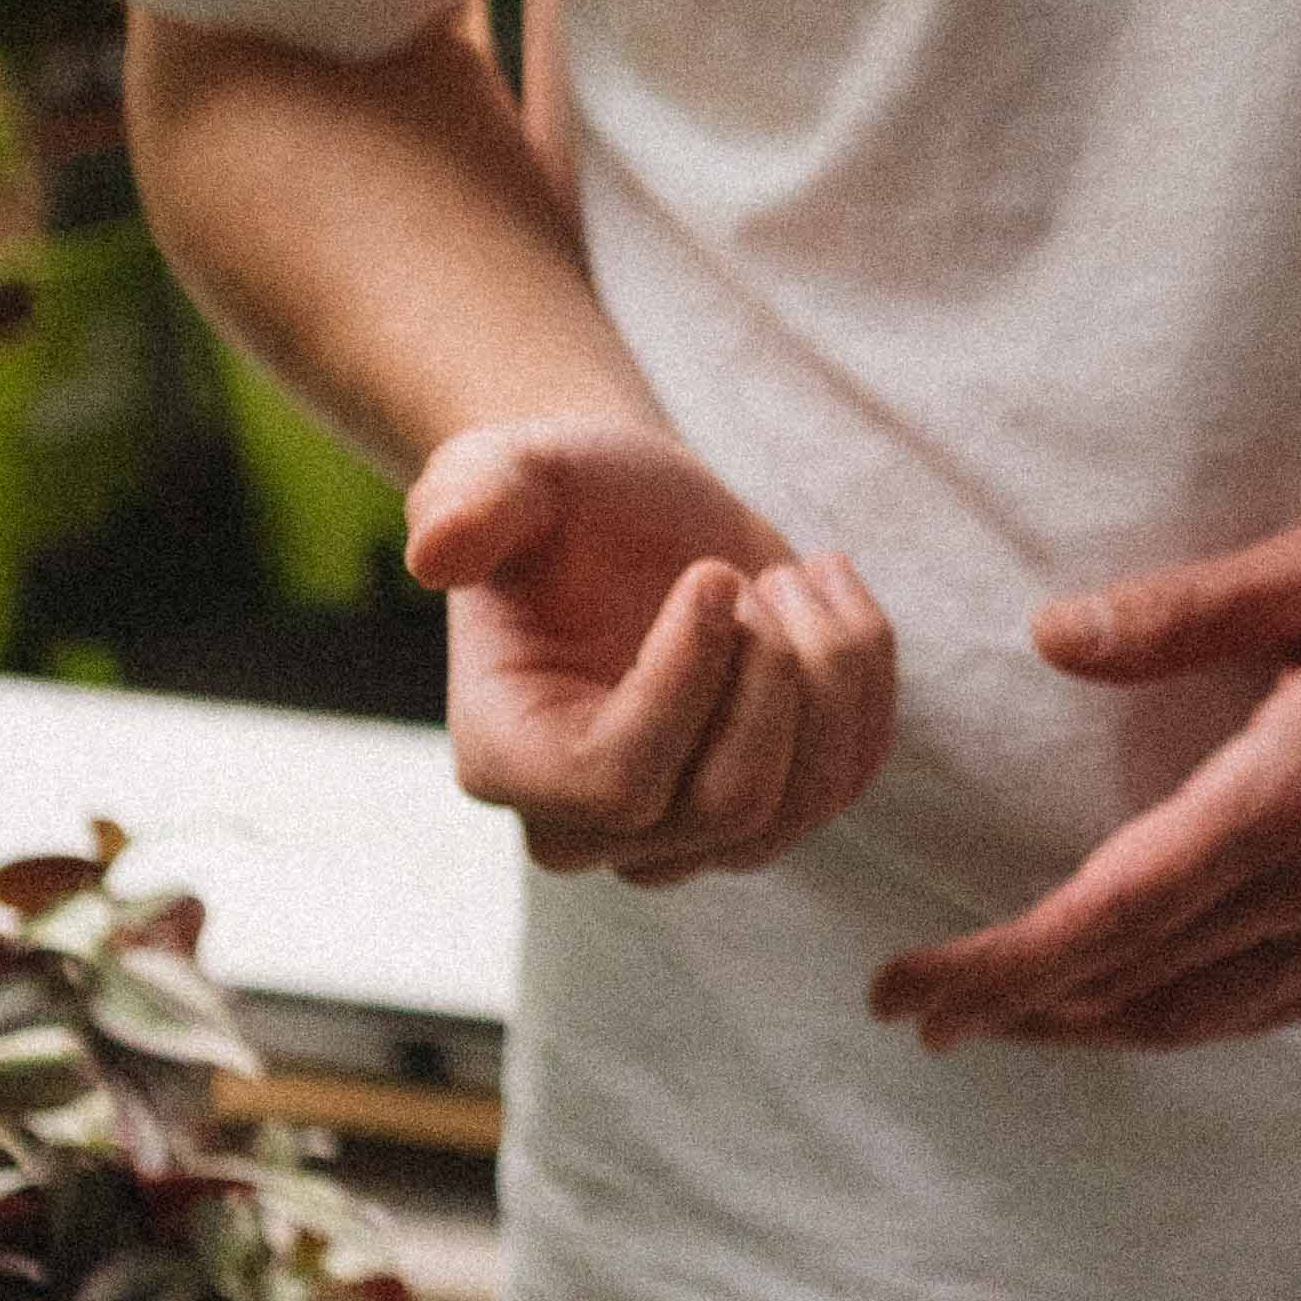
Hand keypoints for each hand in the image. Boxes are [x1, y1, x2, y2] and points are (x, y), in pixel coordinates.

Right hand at [405, 414, 894, 883]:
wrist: (622, 512)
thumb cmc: (556, 495)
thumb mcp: (504, 471)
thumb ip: (469, 502)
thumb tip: (435, 553)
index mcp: (509, 757)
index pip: (620, 781)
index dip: (687, 680)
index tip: (713, 574)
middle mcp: (591, 823)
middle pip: (729, 806)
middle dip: (771, 672)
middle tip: (746, 572)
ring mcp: (686, 830)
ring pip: (804, 802)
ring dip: (827, 668)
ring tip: (789, 573)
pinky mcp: (770, 803)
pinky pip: (850, 771)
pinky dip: (866, 671)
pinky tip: (824, 587)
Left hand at [872, 515, 1300, 1053]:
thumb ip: (1183, 611)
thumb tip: (1051, 636)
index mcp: (1283, 801)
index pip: (1105, 917)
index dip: (995, 969)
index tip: (904, 992)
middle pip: (1133, 988)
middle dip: (1016, 1010)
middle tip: (920, 1012)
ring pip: (1196, 1017)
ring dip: (1091, 1025)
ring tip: (1010, 1017)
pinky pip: (1265, 1010)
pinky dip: (1181, 1018)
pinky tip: (1145, 1001)